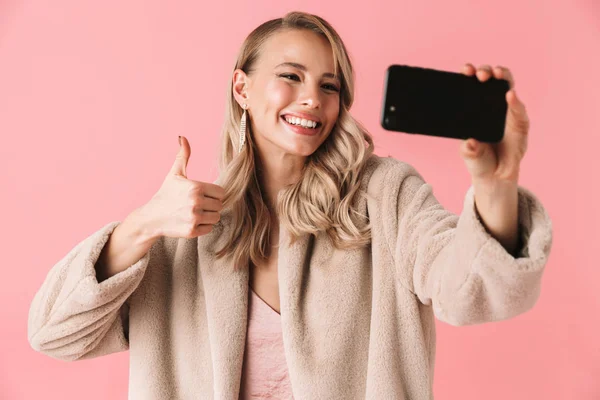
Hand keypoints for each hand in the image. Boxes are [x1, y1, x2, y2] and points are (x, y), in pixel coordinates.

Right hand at [142, 136, 225, 238]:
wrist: (152, 217)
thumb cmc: (165, 194)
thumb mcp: (174, 174)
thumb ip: (182, 156)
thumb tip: (182, 137)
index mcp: (195, 187)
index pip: (221, 192)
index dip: (213, 194)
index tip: (203, 195)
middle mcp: (196, 202)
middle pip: (220, 205)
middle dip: (211, 205)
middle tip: (197, 205)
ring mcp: (194, 218)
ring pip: (216, 217)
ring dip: (208, 216)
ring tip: (194, 213)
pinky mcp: (192, 231)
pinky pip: (209, 228)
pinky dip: (203, 227)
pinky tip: (191, 221)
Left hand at [459, 63, 529, 185]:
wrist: (495, 175)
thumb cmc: (479, 159)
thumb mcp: (469, 154)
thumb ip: (469, 150)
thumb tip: (469, 143)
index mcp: (476, 108)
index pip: (473, 86)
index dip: (470, 74)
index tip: (465, 70)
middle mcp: (493, 106)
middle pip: (492, 80)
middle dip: (487, 71)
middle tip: (480, 74)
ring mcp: (508, 112)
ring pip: (508, 87)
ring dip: (504, 77)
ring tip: (497, 74)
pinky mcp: (521, 123)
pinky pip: (519, 110)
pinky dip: (516, 102)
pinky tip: (510, 96)